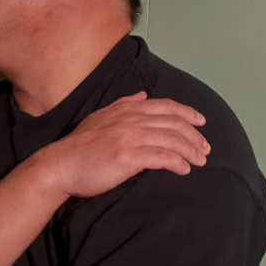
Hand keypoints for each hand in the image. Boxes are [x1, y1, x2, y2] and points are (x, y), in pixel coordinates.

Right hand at [35, 92, 210, 198]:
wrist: (60, 165)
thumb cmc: (80, 147)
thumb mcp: (101, 117)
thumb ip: (124, 104)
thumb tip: (142, 95)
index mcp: (127, 108)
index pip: (165, 106)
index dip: (187, 113)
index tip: (201, 123)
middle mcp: (131, 118)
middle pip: (174, 123)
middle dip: (194, 136)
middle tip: (205, 149)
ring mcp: (130, 136)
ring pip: (172, 140)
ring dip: (190, 151)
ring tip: (200, 162)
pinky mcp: (129, 156)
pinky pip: (162, 157)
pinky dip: (177, 163)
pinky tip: (184, 170)